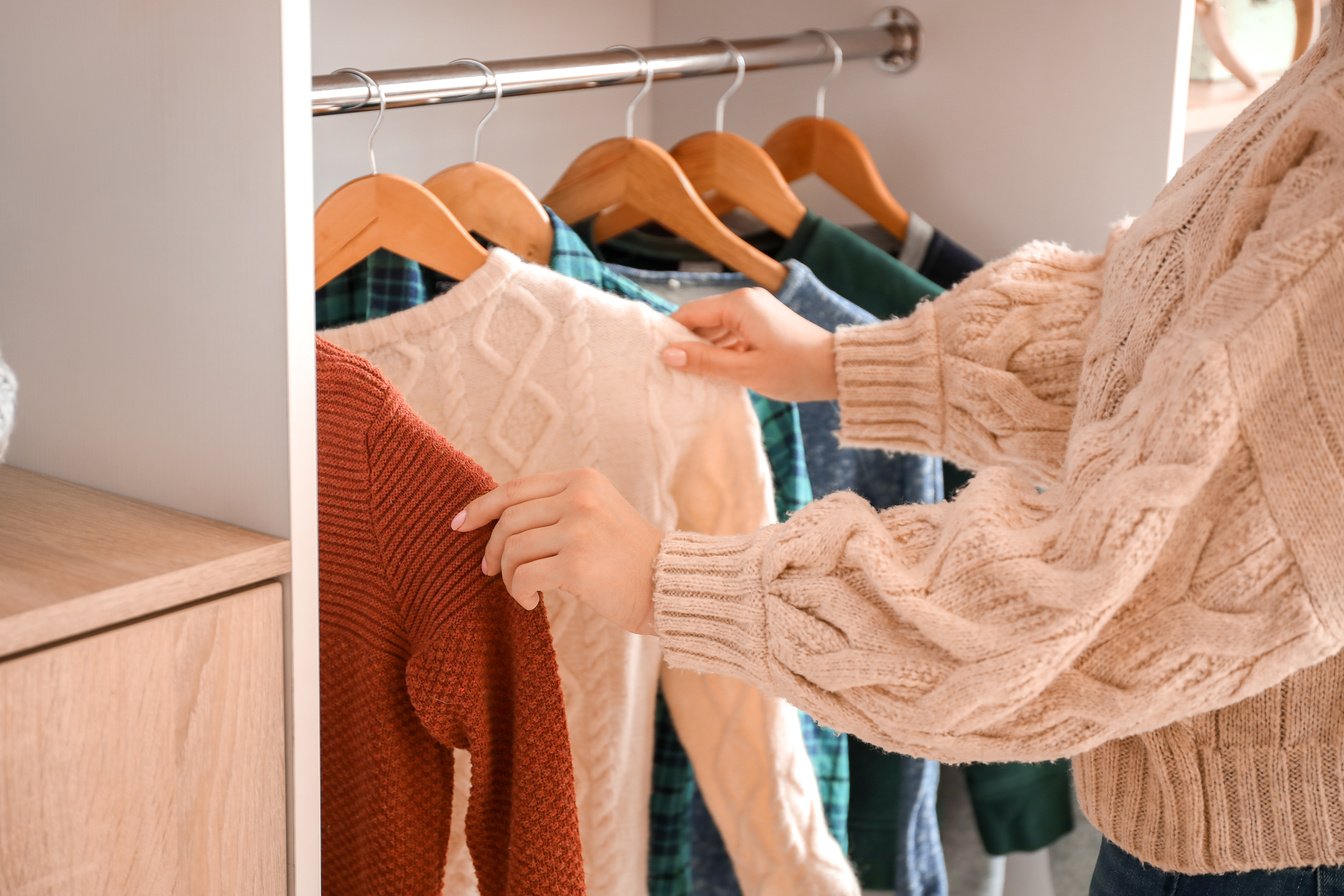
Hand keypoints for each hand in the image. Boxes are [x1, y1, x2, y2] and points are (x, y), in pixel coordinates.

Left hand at [452, 468, 661, 635]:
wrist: (670, 585)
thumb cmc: (629, 557)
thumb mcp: (598, 513)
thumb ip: (557, 507)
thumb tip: (497, 517)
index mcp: (582, 480)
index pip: (515, 488)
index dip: (480, 506)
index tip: (458, 524)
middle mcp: (580, 498)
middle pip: (508, 519)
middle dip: (492, 549)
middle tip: (490, 571)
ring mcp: (579, 529)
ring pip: (513, 548)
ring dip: (508, 576)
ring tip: (523, 591)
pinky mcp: (576, 564)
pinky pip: (523, 577)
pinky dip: (519, 594)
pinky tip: (533, 603)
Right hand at [661, 288, 836, 402]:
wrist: (836, 369)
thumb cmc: (794, 370)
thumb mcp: (745, 370)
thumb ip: (705, 361)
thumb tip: (667, 355)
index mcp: (738, 305)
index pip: (690, 314)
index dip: (671, 335)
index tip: (655, 359)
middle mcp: (745, 300)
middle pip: (701, 320)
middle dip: (687, 344)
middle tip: (670, 372)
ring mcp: (755, 311)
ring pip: (716, 328)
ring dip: (704, 350)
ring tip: (689, 376)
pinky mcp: (763, 323)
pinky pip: (731, 334)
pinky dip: (721, 350)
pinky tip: (714, 372)